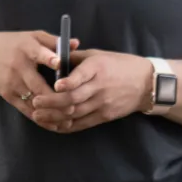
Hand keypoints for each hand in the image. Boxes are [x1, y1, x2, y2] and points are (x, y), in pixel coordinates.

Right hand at [0, 30, 80, 122]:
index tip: (59, 63)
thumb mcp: (31, 36)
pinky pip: (26, 110)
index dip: (49, 58)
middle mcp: (18, 67)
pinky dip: (41, 118)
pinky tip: (55, 125)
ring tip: (69, 119)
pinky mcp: (8, 95)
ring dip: (51, 112)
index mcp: (26, 49)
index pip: (38, 53)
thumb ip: (54, 41)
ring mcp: (12, 83)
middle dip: (55, 98)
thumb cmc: (13, 44)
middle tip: (73, 106)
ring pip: (34, 101)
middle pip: (38, 85)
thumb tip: (76, 44)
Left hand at [30, 50, 152, 133]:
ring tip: (38, 116)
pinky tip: (54, 125)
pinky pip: (83, 123)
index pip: (82, 76)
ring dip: (55, 116)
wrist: (146, 83)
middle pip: (74, 98)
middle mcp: (100, 87)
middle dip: (52, 102)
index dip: (68, 82)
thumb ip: (76, 58)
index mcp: (97, 68)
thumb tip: (53, 58)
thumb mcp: (98, 55)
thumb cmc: (119, 65)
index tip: (54, 85)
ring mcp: (103, 103)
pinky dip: (67, 126)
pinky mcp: (105, 116)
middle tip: (35, 103)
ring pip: (76, 113)